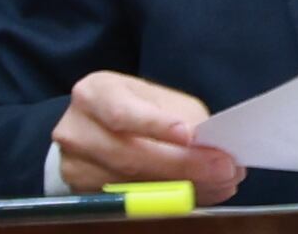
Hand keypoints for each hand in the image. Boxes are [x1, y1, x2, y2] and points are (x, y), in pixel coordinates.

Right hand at [51, 72, 242, 202]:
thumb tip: (211, 147)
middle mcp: (76, 130)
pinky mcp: (79, 191)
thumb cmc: (136, 106)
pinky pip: (128, 202)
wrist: (95, 126)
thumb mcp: (158, 99)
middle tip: (224, 169)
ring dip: (181, 187)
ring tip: (220, 182)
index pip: (122, 113)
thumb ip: (183, 118)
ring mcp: (73, 165)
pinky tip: (196, 194)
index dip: (156, 126)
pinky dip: (168, 200)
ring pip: (131, 184)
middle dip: (183, 165)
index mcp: (94, 94)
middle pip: (129, 155)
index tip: (189, 136)